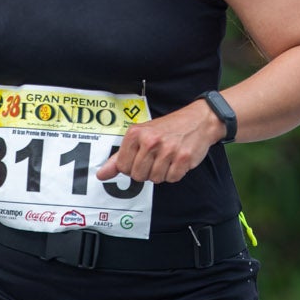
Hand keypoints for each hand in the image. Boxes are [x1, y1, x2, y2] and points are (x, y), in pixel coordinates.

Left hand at [95, 101, 223, 185]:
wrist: (198, 120)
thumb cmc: (167, 128)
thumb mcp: (140, 136)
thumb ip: (119, 157)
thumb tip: (101, 175)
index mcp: (136, 133)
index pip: (123, 167)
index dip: (131, 166)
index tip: (140, 157)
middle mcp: (150, 140)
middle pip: (138, 176)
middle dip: (146, 171)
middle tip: (156, 157)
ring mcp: (168, 149)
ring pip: (155, 179)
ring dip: (161, 172)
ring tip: (167, 157)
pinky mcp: (183, 158)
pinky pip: (172, 179)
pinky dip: (175, 173)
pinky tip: (177, 160)